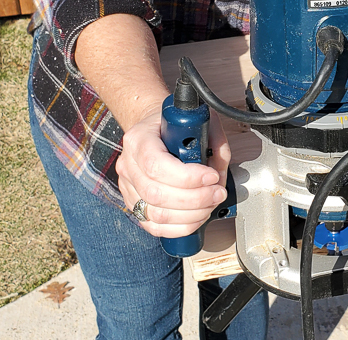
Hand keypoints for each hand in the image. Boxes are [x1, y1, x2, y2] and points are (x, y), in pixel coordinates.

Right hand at [116, 108, 230, 237]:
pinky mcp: (134, 204)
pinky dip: (180, 227)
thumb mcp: (199, 121)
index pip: (156, 165)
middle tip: (218, 192)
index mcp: (139, 139)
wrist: (156, 129)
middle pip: (156, 194)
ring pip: (156, 214)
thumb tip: (219, 176)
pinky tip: (197, 217)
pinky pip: (154, 227)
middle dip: (195, 199)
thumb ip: (215, 143)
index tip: (211, 176)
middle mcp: (128, 164)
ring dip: (191, 215)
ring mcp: (128, 187)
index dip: (187, 177)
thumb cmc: (176, 126)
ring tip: (211, 203)